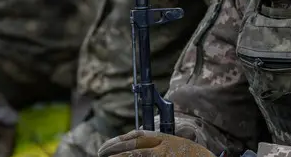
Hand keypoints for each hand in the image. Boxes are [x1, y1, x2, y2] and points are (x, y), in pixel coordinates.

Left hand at [98, 130, 216, 156]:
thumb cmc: (190, 154)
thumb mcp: (172, 144)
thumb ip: (156, 143)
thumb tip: (134, 144)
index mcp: (163, 138)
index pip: (137, 136)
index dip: (120, 139)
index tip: (107, 144)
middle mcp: (162, 147)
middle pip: (133, 146)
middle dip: (114, 148)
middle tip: (100, 152)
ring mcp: (162, 156)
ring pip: (136, 156)